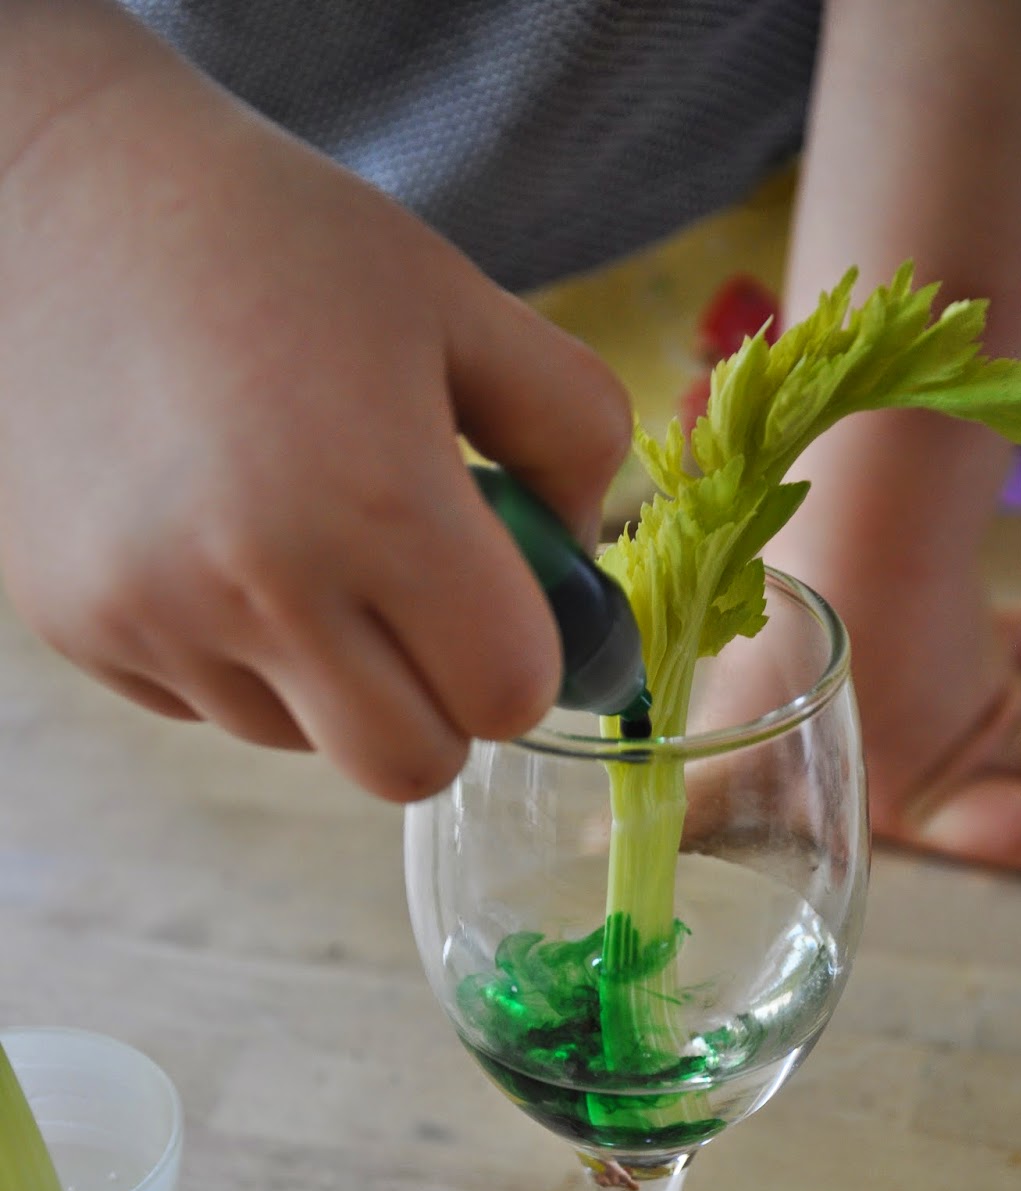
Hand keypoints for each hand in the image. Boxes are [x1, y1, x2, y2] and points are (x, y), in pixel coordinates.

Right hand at [0, 6, 630, 800]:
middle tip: (425, 611)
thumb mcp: (462, 302)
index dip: (527, 658)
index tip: (508, 603)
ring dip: (337, 683)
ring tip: (304, 546)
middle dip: (443, 706)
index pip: (508, 695)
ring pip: (308, 744)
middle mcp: (257, 588)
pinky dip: (244, 661)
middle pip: (411, 767)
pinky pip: (213, 708)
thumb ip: (572, 436)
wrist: (56, 204)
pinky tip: (219, 546)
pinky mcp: (83, 630)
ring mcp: (155, 621)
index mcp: (376, 502)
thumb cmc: (277, 241)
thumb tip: (575, 564)